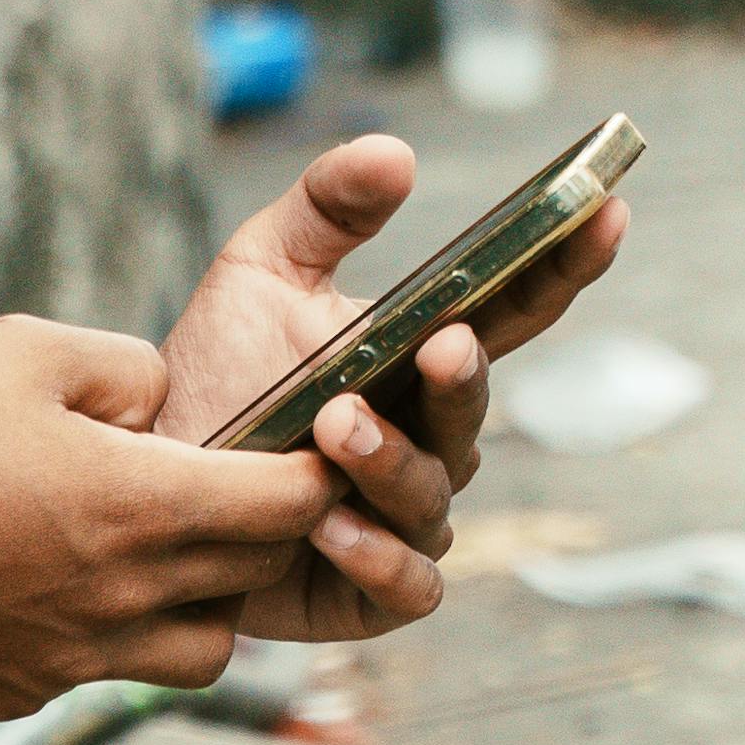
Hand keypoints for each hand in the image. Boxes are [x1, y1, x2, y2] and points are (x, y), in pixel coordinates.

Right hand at [0, 307, 432, 716]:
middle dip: (261, 529)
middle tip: (231, 483)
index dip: (311, 467)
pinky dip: (109, 633)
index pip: (291, 503)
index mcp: (144, 508)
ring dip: (203, 601)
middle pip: (257, 575)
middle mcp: (130, 598)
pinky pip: (107, 670)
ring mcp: (80, 658)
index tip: (302, 441)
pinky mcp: (27, 691)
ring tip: (154, 551)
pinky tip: (52, 582)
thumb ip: (123, 366)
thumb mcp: (20, 352)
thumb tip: (166, 399)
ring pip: (203, 649)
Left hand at [153, 130, 630, 566]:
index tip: (605, 210)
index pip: (515, 309)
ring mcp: (404, 517)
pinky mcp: (367, 591)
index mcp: (420, 358)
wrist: (138, 481)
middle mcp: (428, 439)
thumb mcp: (258, 271)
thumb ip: (326, 207)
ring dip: (392, 459)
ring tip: (333, 427)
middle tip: (438, 345)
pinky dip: (375, 557)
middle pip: (474, 407)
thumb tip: (396, 153)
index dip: (568, 264)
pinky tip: (327, 527)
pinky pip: (407, 583)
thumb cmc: (210, 376)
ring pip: (435, 493)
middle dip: (462, 379)